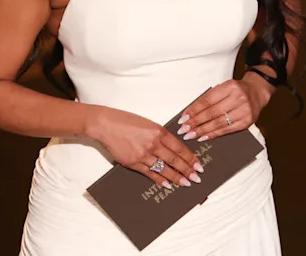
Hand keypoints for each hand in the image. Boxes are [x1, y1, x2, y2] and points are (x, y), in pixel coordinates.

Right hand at [87, 107, 203, 189]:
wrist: (106, 125)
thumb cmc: (127, 121)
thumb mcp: (150, 124)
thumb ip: (162, 136)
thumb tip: (174, 149)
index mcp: (159, 131)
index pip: (180, 147)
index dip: (190, 158)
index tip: (198, 165)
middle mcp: (153, 143)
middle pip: (175, 159)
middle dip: (187, 170)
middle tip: (196, 178)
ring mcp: (143, 154)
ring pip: (164, 168)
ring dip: (176, 177)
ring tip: (186, 183)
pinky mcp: (133, 163)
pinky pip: (150, 173)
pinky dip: (159, 180)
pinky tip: (168, 184)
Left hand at [176, 74, 274, 141]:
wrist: (257, 92)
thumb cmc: (237, 90)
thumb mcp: (224, 88)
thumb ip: (210, 98)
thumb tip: (191, 114)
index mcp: (230, 86)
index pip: (208, 100)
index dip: (194, 110)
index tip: (183, 118)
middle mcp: (239, 98)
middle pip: (212, 113)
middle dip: (195, 122)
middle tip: (183, 130)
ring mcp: (244, 111)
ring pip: (218, 123)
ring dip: (202, 130)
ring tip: (190, 135)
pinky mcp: (247, 122)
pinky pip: (227, 130)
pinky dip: (214, 134)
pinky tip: (203, 137)